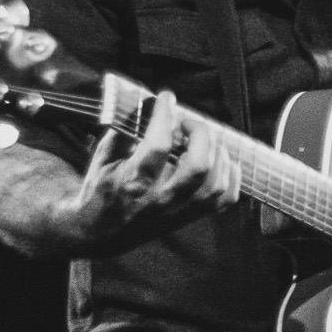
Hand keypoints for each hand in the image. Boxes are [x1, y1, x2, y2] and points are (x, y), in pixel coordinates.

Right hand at [66, 90, 240, 250]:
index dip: (166, 115)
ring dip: (216, 152)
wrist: (101, 233)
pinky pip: (225, 198)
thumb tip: (150, 102)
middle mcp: (160, 199)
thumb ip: (126, 129)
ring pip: (215, 181)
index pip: (159, 144)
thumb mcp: (103, 157)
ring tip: (203, 139)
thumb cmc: (101, 189)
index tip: (167, 98)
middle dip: (199, 133)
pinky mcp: (191, 217)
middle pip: (198, 165)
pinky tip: (219, 159)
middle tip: (188, 121)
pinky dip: (230, 174)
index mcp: (133, 181)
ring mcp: (179, 211)